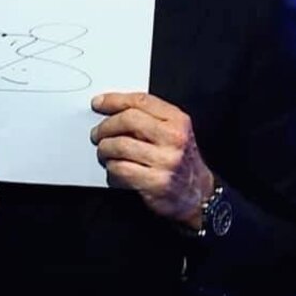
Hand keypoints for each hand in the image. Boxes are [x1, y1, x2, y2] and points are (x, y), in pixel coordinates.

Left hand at [91, 92, 214, 228]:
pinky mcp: (156, 183)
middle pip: (128, 120)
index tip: (97, 103)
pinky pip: (120, 169)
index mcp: (178, 121)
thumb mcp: (173, 131)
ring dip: (104, 150)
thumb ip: (147, 117)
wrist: (199, 194)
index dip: (114, 100)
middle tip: (96, 134)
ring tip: (104, 153)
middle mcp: (175, 138)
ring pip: (119, 146)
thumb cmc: (179, 159)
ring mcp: (166, 161)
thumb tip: (109, 108)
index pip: (140, 101)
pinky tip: (115, 170)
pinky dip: (111, 170)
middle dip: (105, 127)